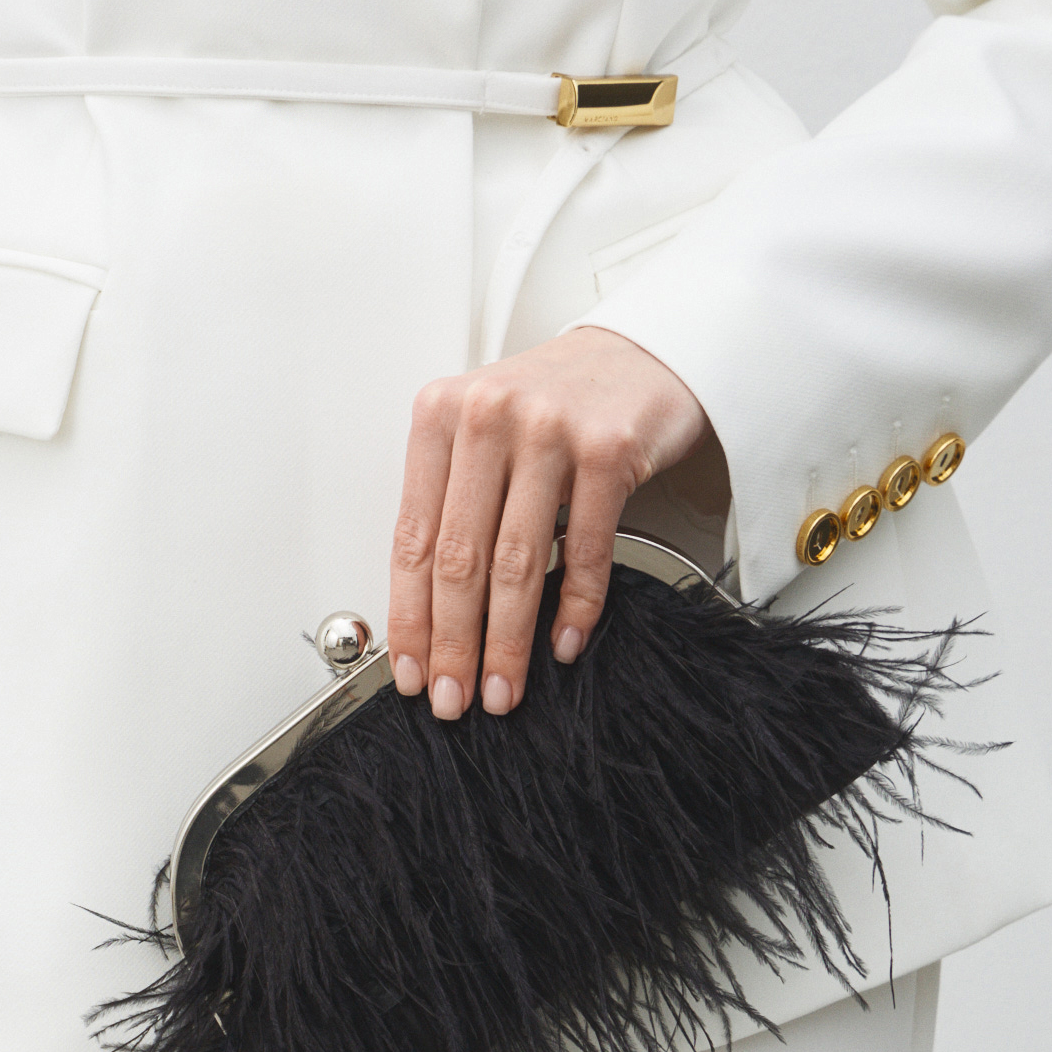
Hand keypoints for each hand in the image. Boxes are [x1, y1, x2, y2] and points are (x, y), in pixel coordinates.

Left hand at [388, 325, 711, 716]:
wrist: (641, 352)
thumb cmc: (554, 402)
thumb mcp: (483, 435)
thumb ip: (450, 501)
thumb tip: (427, 612)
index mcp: (439, 415)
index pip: (412, 538)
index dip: (410, 617)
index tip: (412, 671)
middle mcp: (487, 416)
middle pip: (459, 559)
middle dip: (453, 644)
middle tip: (453, 698)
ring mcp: (549, 430)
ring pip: (515, 563)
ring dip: (507, 642)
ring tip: (503, 688)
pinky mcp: (608, 449)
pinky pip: (584, 551)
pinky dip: (574, 608)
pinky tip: (562, 644)